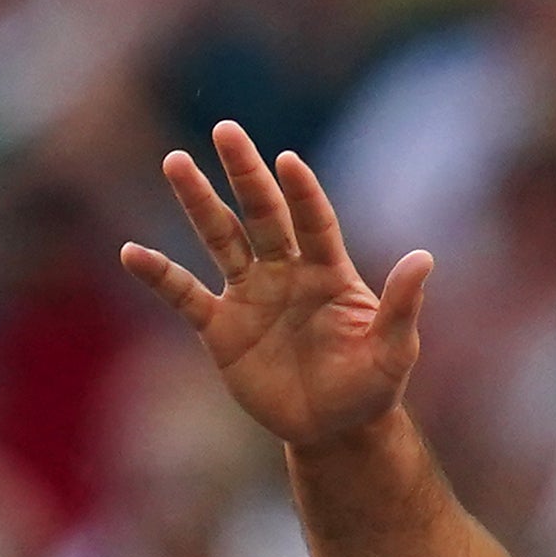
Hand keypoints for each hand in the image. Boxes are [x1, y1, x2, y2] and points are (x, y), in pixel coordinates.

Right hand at [121, 125, 426, 452]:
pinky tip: (131, 252)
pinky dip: (159, 275)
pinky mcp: (220, 327)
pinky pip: (183, 294)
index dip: (302, 193)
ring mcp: (250, 295)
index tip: (287, 161)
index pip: (314, 221)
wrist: (335, 427)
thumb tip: (424, 257)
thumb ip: (402, 305)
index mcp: (329, 272)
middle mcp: (286, 272)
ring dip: (198, 202)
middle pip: (262, 213)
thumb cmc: (372, 385)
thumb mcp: (394, 350)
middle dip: (244, 173)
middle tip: (226, 129)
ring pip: (220, 238)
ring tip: (176, 162)